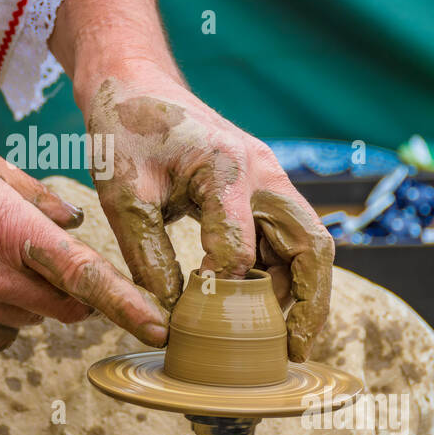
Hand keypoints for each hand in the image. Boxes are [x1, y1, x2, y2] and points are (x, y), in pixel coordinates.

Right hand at [0, 139, 169, 350]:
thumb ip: (33, 193)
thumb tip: (73, 221)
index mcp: (11, 231)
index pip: (86, 278)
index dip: (129, 306)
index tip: (161, 327)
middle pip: (67, 309)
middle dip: (76, 294)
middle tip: (53, 264)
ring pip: (30, 321)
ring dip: (31, 300)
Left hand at [49, 0, 332, 360]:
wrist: (134, 83)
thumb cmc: (125, 131)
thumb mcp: (122, 195)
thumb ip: (146, 255)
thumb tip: (171, 314)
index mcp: (227, 169)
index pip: (240, 247)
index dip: (224, 293)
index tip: (202, 326)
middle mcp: (262, 173)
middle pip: (311, 245)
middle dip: (310, 302)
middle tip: (295, 351)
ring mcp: (267, 178)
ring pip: (306, 243)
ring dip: (302, 291)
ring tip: (287, 343)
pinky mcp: (260, 187)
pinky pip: (285, 236)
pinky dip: (283, 273)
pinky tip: (265, 310)